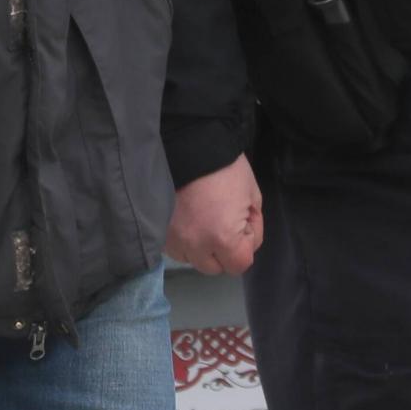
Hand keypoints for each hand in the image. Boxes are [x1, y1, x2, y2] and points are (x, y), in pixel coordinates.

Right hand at [165, 154, 264, 275]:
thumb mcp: (252, 195)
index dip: (246, 243)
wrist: (189, 142)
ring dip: (200, 246)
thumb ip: (252, 226)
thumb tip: (244, 239)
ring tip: (202, 219)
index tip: (243, 221)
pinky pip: (174, 247)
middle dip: (222, 250)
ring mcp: (172, 239)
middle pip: (214, 267)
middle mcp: (194, 245)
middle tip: (223, 221)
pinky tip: (187, 218)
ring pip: (191, 259)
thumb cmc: (225, 166)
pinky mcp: (158, 230)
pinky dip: (182, 238)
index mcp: (222, 238)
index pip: (239, 264)